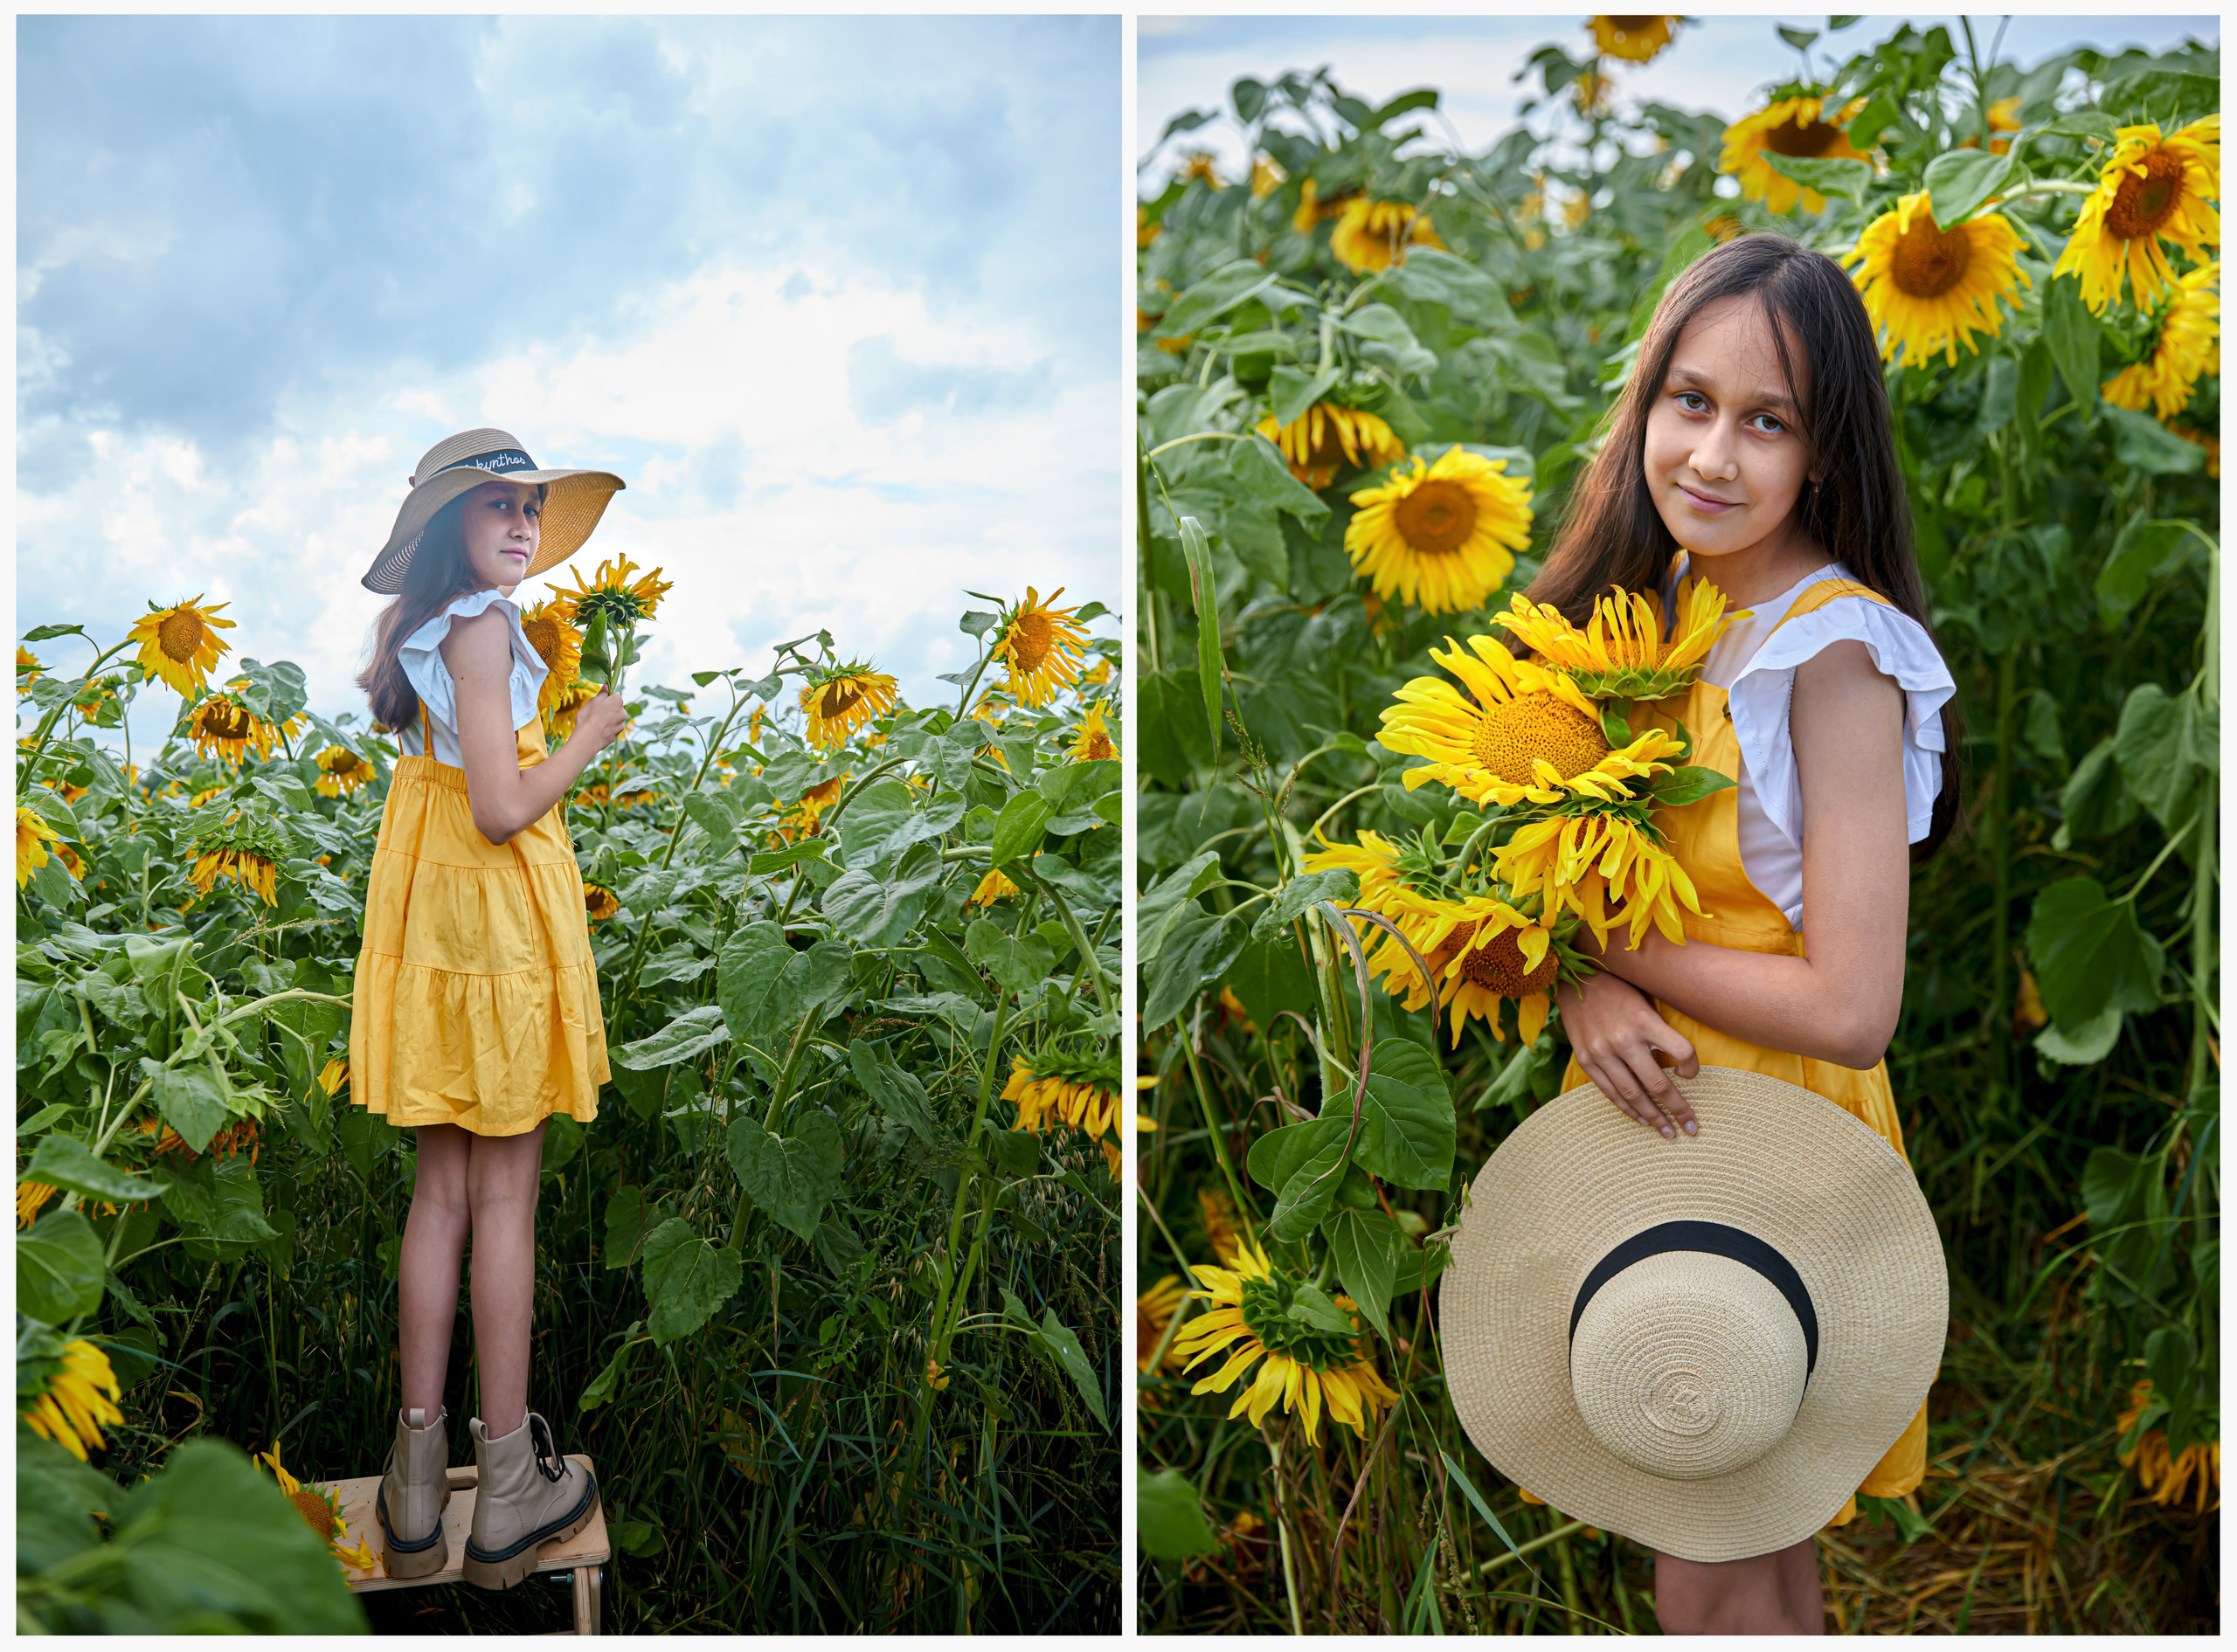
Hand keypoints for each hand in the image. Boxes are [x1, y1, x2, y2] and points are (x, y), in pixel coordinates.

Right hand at [568, 687, 630, 755]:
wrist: (588, 738)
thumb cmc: (589, 716)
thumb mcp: (593, 701)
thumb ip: (602, 693)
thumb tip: (607, 686)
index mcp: (618, 702)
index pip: (615, 696)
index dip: (606, 699)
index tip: (598, 703)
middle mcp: (623, 713)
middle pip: (615, 708)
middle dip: (608, 709)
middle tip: (595, 713)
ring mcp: (621, 725)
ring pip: (614, 719)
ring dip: (607, 720)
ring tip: (595, 724)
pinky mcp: (616, 736)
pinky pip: (611, 729)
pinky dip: (606, 729)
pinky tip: (597, 731)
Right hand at [1557, 970, 1699, 1137]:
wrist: (1574, 982)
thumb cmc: (1619, 990)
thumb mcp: (1646, 1002)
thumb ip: (1660, 1032)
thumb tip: (1678, 1065)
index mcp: (1645, 1020)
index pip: (1682, 1052)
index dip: (1693, 1068)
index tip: (1692, 1074)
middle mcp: (1624, 1039)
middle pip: (1658, 1083)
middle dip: (1678, 1109)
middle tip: (1691, 1126)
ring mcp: (1602, 1052)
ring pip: (1633, 1094)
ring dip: (1653, 1117)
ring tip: (1668, 1131)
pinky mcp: (1586, 1060)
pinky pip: (1610, 1091)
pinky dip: (1627, 1108)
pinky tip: (1641, 1119)